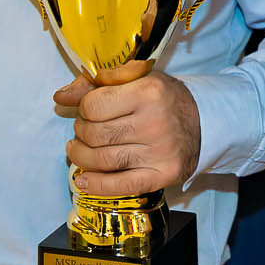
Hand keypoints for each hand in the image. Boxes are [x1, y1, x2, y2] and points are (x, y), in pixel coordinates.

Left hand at [55, 61, 201, 196]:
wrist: (203, 121)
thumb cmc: (163, 98)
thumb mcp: (135, 79)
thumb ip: (96, 83)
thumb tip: (60, 96)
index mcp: (148, 92)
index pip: (93, 106)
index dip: (83, 108)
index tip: (88, 110)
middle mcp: (155, 122)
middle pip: (94, 134)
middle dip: (81, 132)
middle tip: (86, 130)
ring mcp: (159, 152)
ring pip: (102, 160)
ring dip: (81, 157)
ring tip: (78, 151)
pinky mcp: (163, 175)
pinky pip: (121, 185)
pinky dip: (96, 185)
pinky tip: (83, 181)